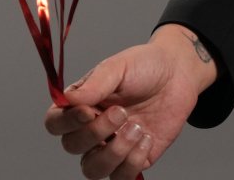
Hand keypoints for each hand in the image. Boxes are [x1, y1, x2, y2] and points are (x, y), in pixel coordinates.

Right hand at [44, 25, 217, 177]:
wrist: (178, 74)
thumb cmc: (145, 65)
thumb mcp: (120, 66)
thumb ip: (95, 84)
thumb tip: (68, 100)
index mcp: (82, 104)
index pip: (55, 123)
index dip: (66, 122)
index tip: (89, 111)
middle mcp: (92, 128)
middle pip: (72, 147)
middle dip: (96, 133)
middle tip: (122, 112)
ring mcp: (111, 146)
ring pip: (92, 170)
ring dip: (114, 152)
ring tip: (137, 127)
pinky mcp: (133, 160)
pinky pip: (121, 177)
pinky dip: (133, 161)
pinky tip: (147, 137)